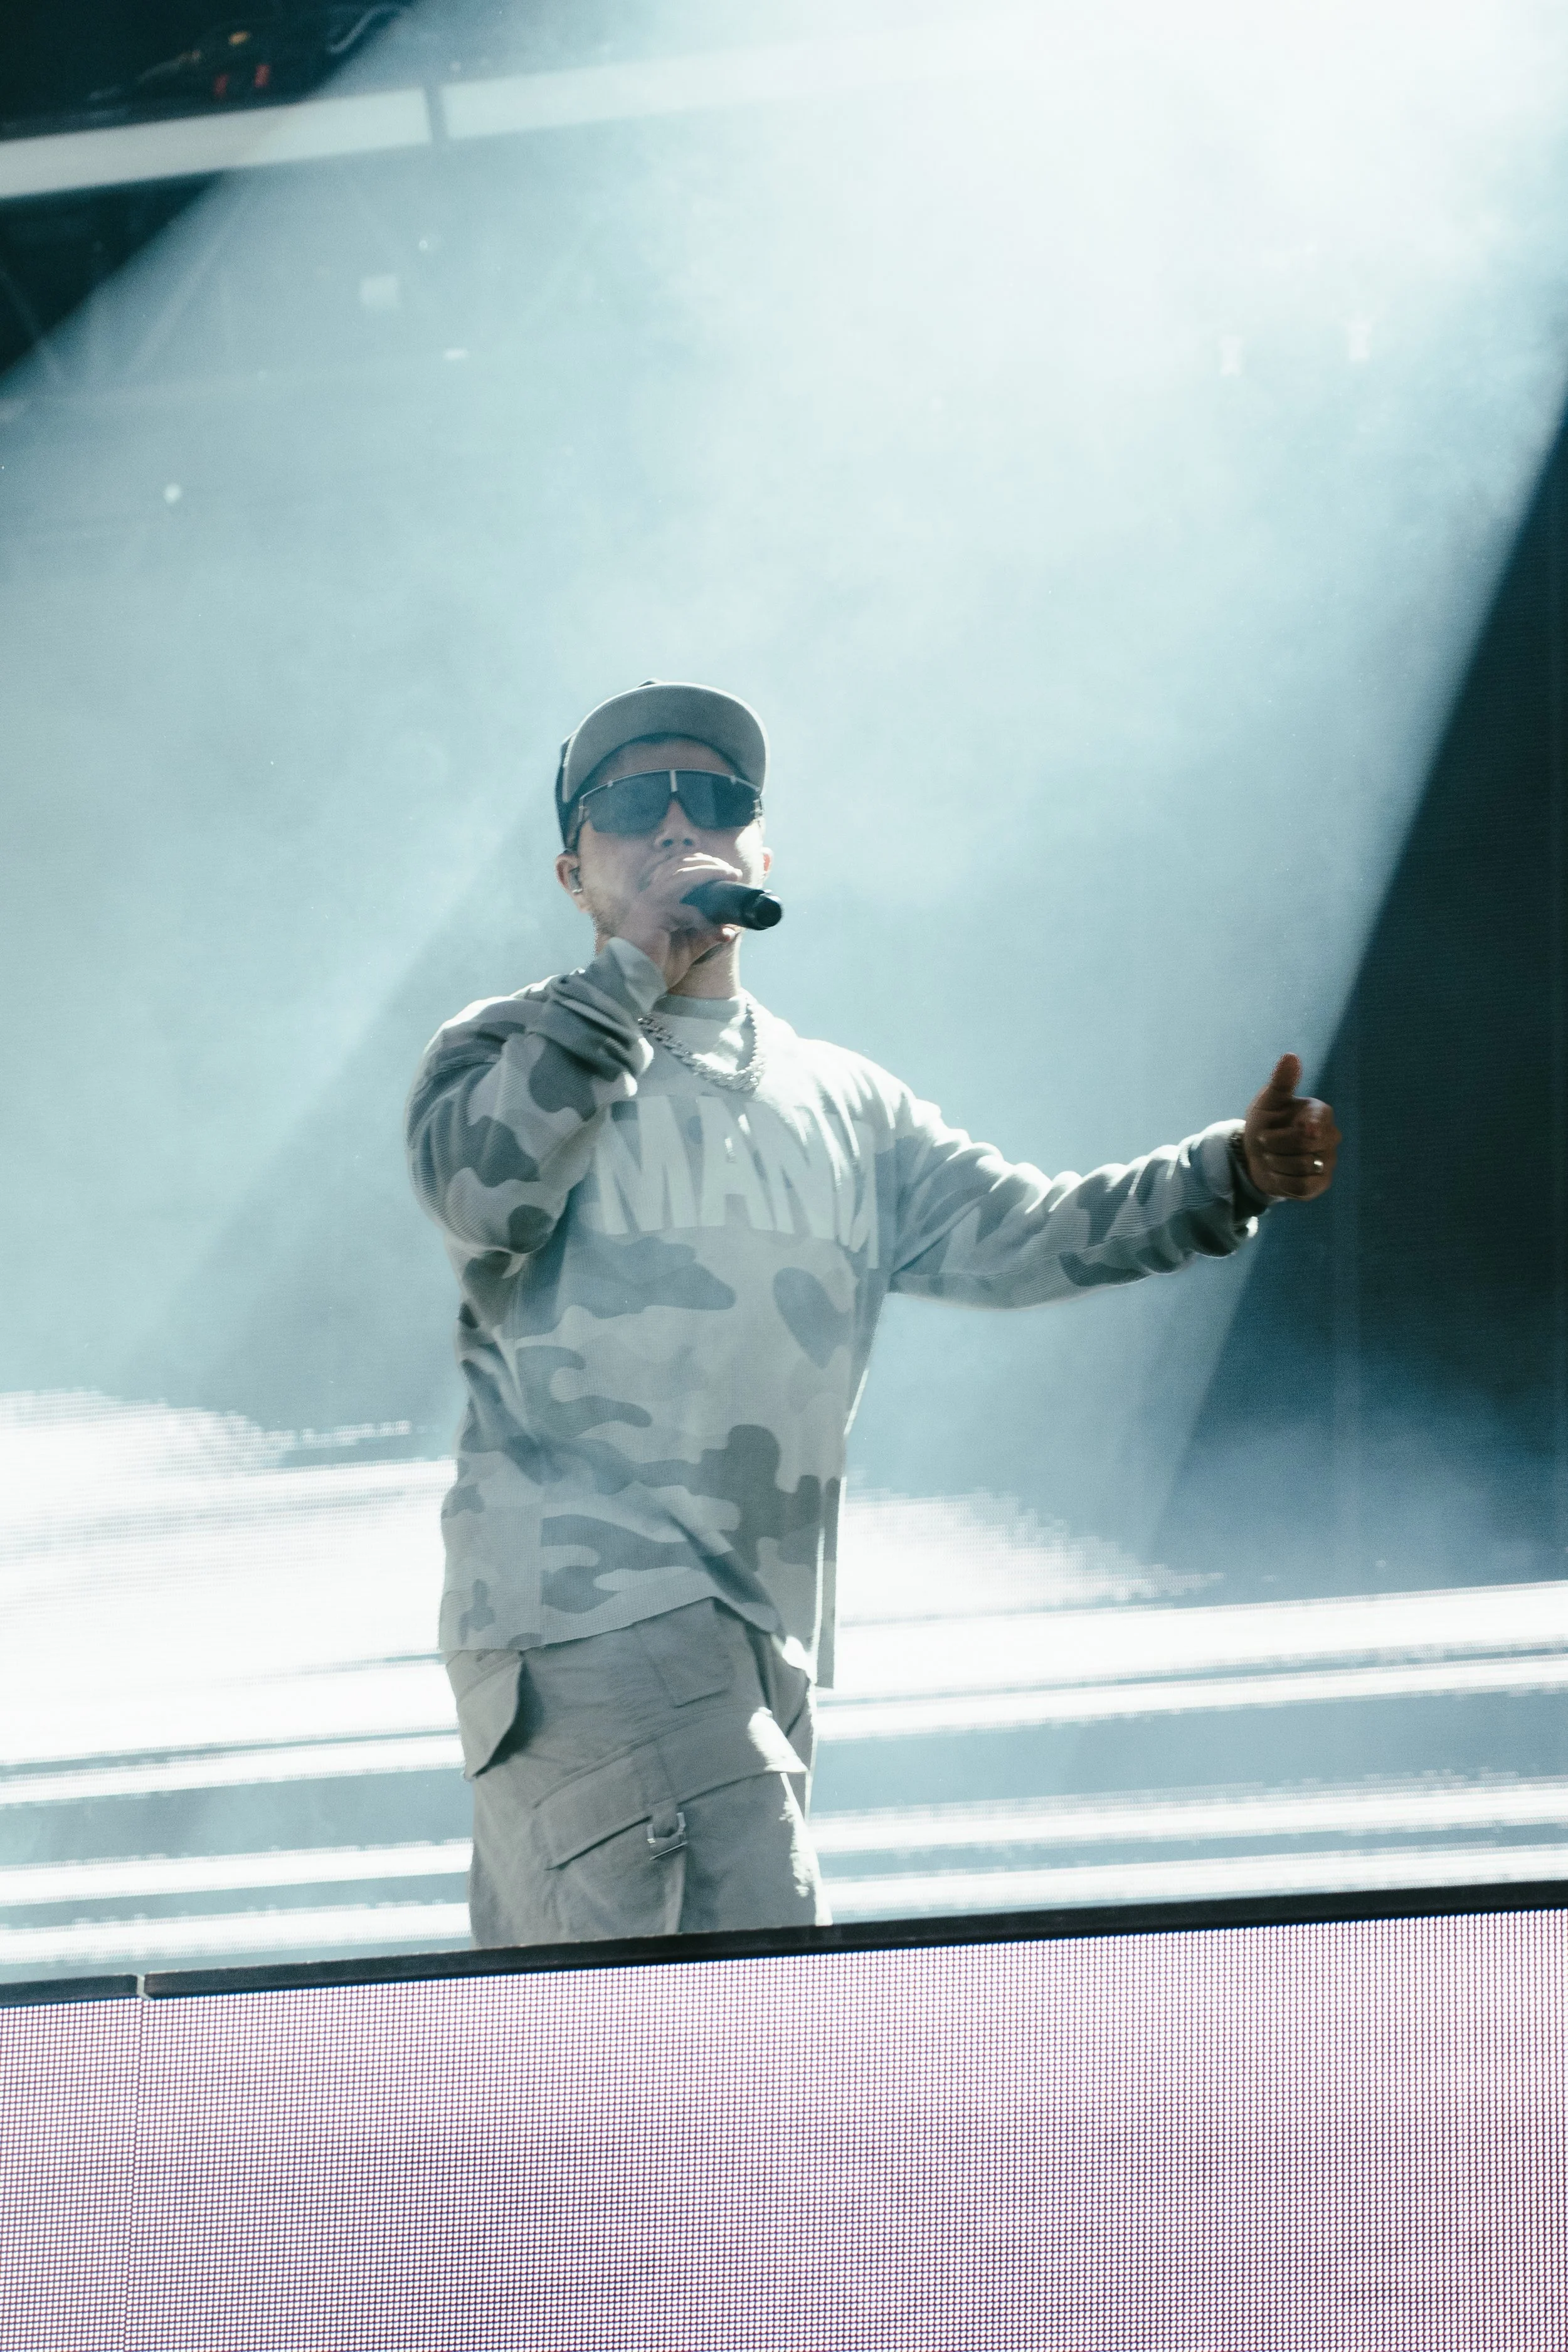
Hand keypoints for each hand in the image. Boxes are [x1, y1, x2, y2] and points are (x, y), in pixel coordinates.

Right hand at [611, 854, 740, 990]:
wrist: (632, 979)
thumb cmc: (656, 963)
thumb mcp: (687, 946)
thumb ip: (705, 934)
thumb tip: (729, 929)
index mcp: (657, 898)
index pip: (679, 869)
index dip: (703, 866)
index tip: (726, 871)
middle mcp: (653, 894)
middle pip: (682, 865)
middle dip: (710, 865)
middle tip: (732, 872)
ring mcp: (652, 901)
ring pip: (685, 876)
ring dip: (710, 874)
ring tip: (730, 876)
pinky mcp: (656, 914)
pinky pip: (687, 909)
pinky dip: (706, 917)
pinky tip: (720, 928)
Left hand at [1241, 1054, 1340, 1199]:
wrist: (1255, 1155)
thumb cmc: (1265, 1123)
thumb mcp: (1268, 1102)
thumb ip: (1281, 1082)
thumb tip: (1290, 1056)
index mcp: (1320, 1113)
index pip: (1318, 1121)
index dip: (1304, 1128)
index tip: (1300, 1128)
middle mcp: (1330, 1136)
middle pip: (1305, 1144)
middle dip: (1276, 1144)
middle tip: (1266, 1141)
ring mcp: (1328, 1162)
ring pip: (1302, 1168)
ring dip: (1276, 1163)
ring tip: (1272, 1157)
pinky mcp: (1320, 1184)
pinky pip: (1301, 1187)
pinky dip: (1282, 1182)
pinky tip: (1278, 1173)